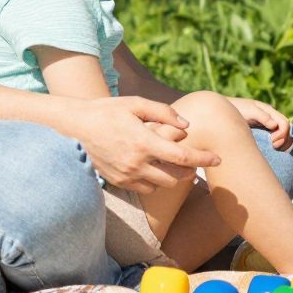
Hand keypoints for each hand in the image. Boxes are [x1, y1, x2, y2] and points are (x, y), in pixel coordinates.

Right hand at [64, 96, 212, 193]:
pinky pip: (146, 188)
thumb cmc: (107, 111)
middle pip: (176, 176)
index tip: (218, 159)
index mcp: (143, 141)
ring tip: (172, 161)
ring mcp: (126, 175)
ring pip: (162, 185)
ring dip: (172, 175)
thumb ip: (164, 113)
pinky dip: (155, 180)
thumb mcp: (136, 104)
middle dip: (189, 169)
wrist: (74, 128)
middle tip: (193, 159)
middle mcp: (136, 163)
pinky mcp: (119, 182)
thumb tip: (187, 126)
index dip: (204, 159)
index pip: (182, 157)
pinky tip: (153, 166)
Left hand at [227, 96, 291, 149]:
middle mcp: (271, 119)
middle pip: (287, 131)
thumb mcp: (249, 111)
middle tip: (273, 146)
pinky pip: (276, 140)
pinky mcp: (263, 134)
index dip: (283, 133)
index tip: (272, 142)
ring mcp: (268, 127)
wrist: (222, 114)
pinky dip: (277, 146)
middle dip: (284, 140)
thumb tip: (274, 126)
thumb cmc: (236, 109)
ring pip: (283, 136)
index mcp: (270, 112)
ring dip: (283, 144)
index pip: (285, 123)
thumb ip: (262, 116)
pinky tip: (271, 150)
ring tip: (273, 149)